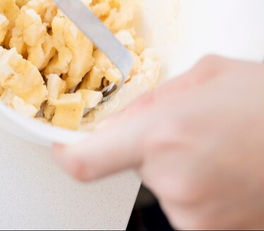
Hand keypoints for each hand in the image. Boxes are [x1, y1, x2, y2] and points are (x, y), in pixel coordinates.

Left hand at [53, 56, 263, 229]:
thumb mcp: (207, 76)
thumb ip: (152, 101)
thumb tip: (117, 124)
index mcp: (163, 136)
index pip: (85, 161)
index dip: (67, 154)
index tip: (62, 146)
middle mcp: (174, 182)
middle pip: (131, 165)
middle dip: (150, 146)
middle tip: (189, 130)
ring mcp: (197, 215)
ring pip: (163, 186)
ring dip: (179, 167)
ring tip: (219, 148)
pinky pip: (189, 205)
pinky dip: (200, 187)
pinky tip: (229, 167)